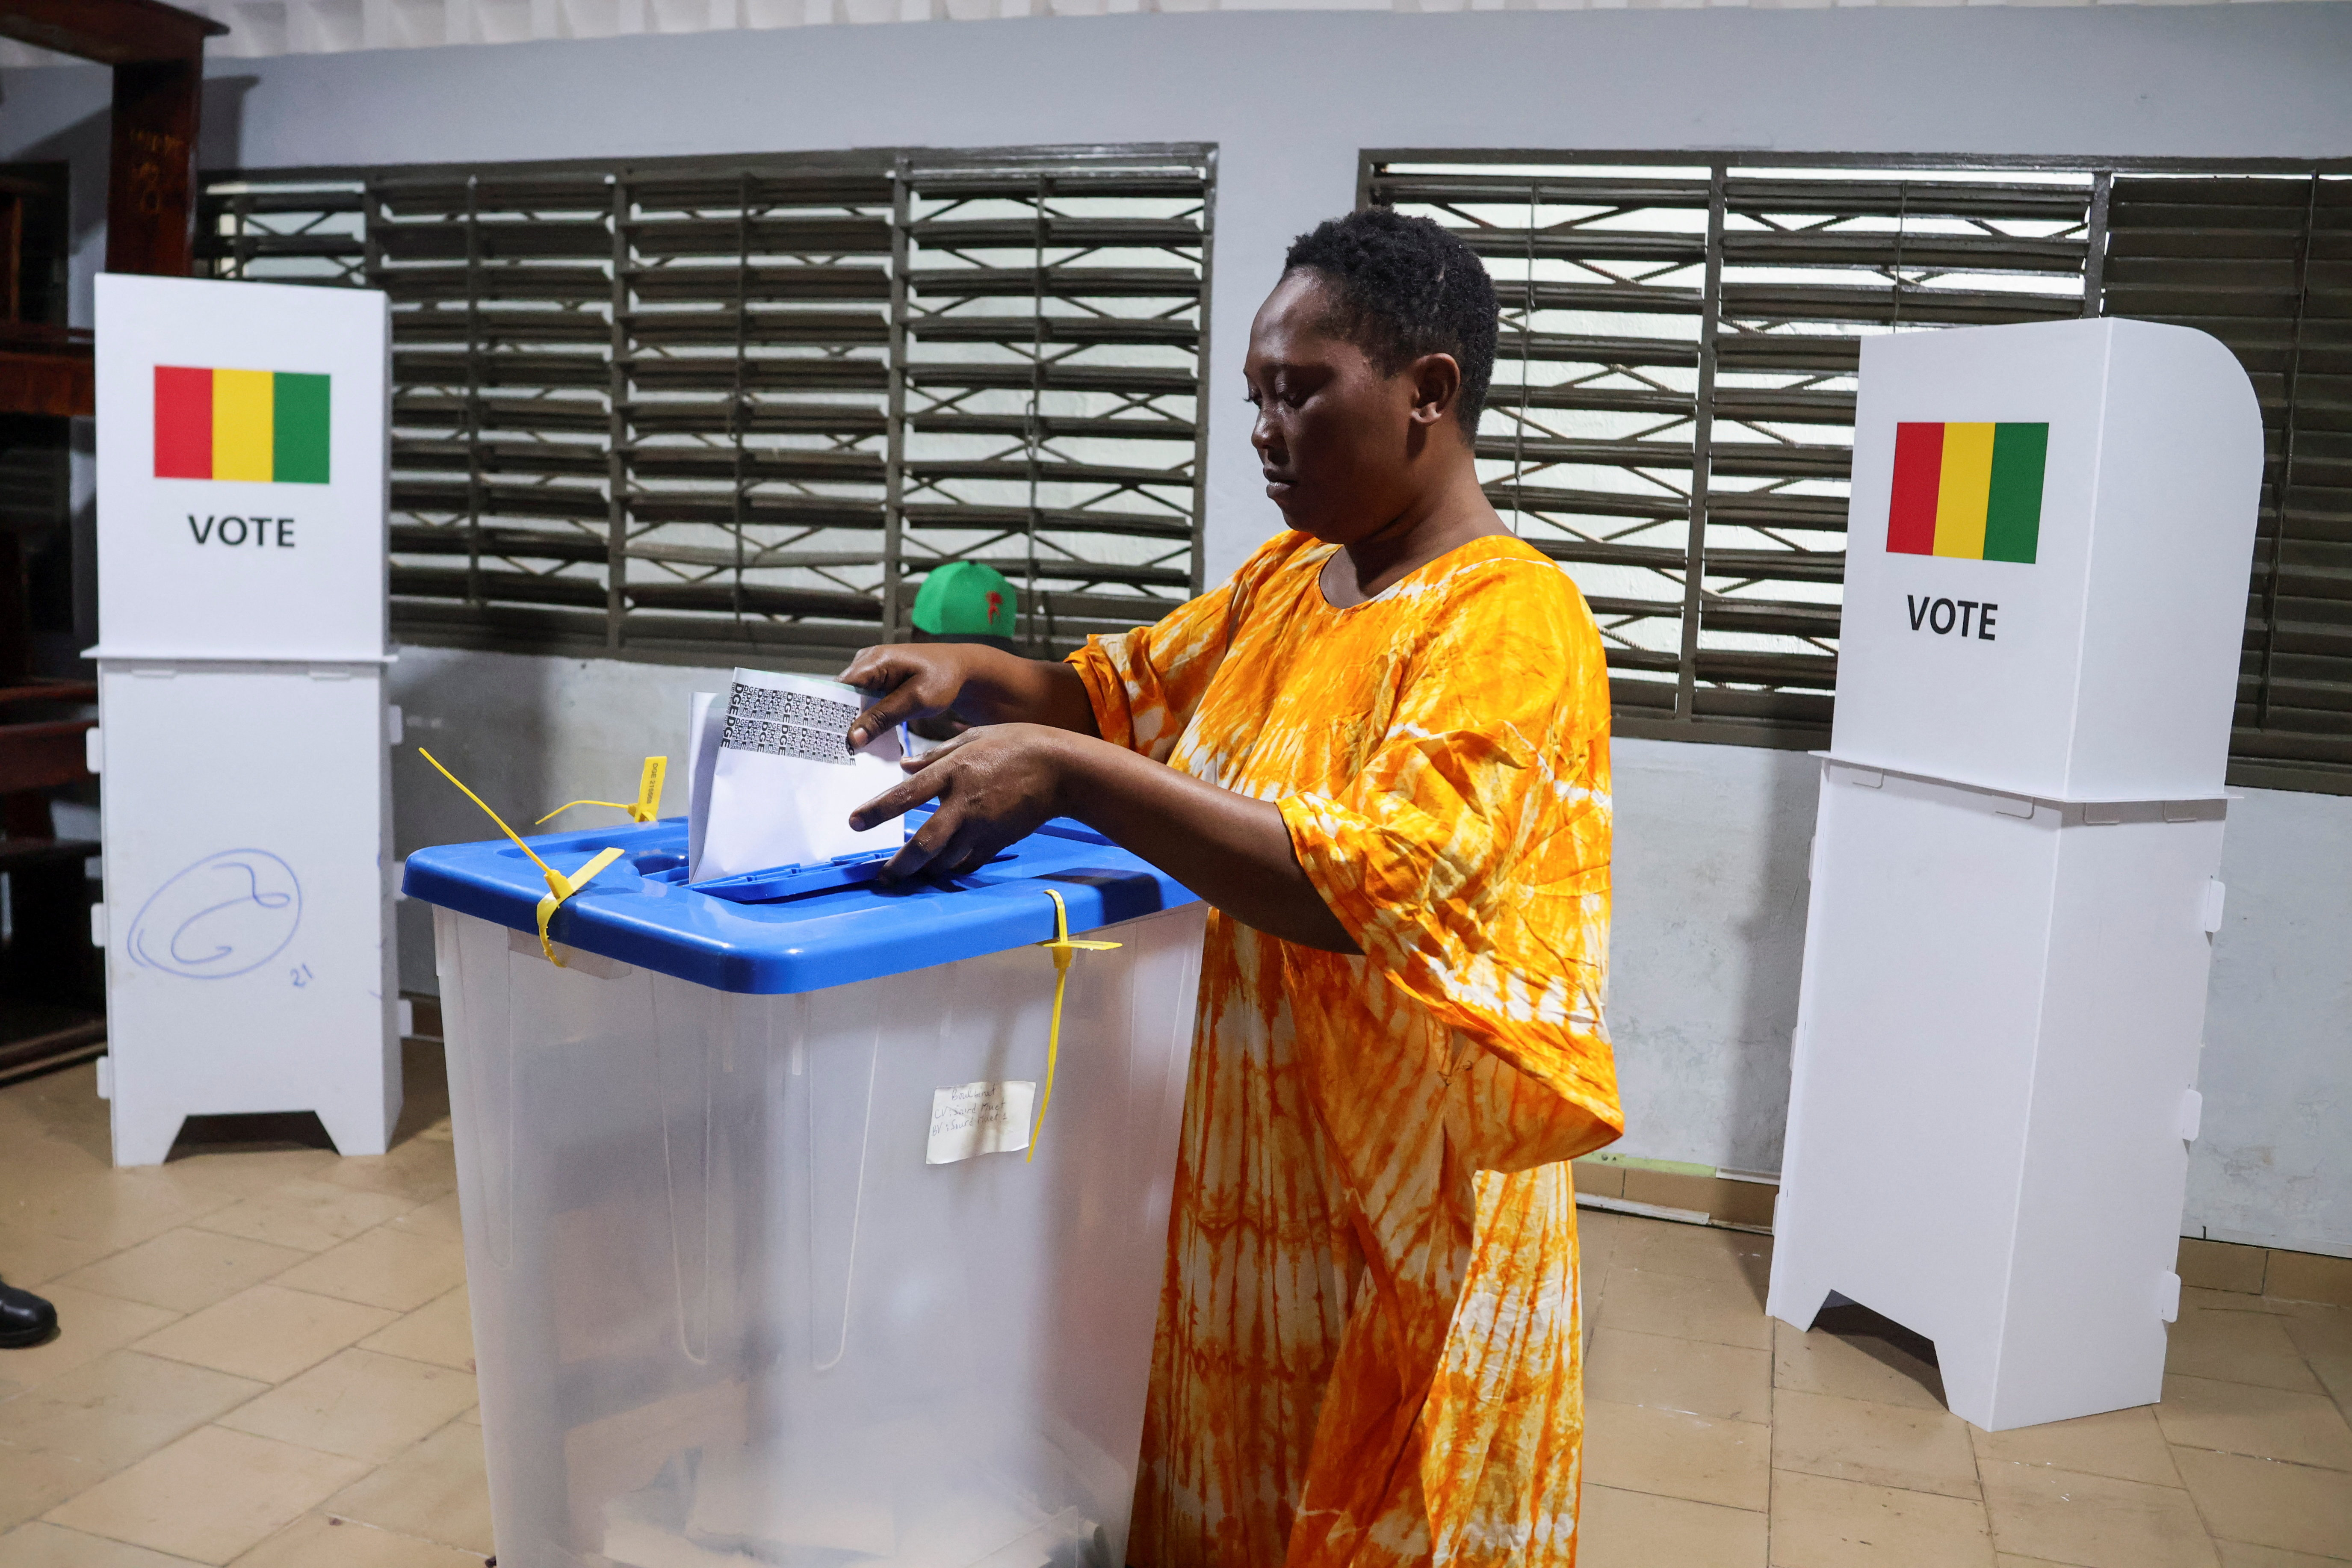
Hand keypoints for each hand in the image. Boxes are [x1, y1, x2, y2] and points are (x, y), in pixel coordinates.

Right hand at [839, 643, 981, 748]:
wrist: (962, 670)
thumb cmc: (944, 678)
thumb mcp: (916, 700)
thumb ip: (884, 717)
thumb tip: (853, 737)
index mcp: (875, 660)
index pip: (841, 686)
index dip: (830, 711)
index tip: (825, 737)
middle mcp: (868, 663)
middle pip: (844, 695)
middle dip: (842, 722)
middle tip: (839, 751)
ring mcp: (872, 673)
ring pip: (854, 702)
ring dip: (856, 724)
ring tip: (853, 751)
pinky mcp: (879, 683)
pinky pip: (866, 703)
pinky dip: (869, 721)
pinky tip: (871, 741)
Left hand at [848, 724, 1070, 880]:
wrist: (1062, 770)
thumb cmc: (1018, 745)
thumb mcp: (973, 738)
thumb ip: (935, 754)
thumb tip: (905, 765)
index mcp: (954, 772)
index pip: (905, 795)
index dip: (877, 812)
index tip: (854, 823)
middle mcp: (964, 803)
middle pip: (924, 843)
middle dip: (901, 865)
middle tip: (884, 877)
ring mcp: (982, 826)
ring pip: (946, 859)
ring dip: (925, 870)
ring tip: (909, 875)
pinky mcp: (998, 840)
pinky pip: (969, 862)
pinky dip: (954, 868)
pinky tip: (943, 871)